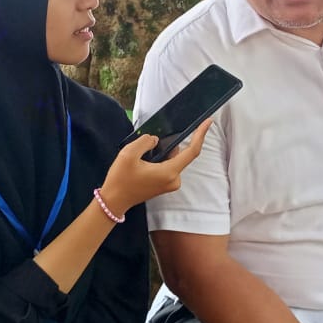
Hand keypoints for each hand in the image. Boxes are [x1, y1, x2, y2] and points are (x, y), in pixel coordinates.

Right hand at [98, 118, 212, 214]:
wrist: (114, 201)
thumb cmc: (121, 179)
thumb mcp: (129, 154)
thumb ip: (145, 141)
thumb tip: (156, 140)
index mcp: (169, 172)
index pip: (192, 151)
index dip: (201, 135)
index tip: (208, 122)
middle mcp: (174, 179)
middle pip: (179, 153)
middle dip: (168, 143)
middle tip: (151, 140)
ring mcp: (170, 183)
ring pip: (172, 159)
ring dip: (162, 151)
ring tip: (143, 153)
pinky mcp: (164, 184)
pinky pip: (168, 166)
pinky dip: (160, 158)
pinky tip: (145, 158)